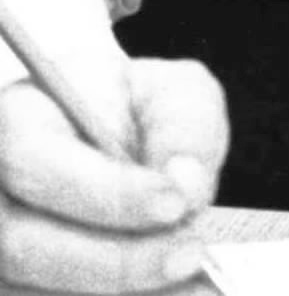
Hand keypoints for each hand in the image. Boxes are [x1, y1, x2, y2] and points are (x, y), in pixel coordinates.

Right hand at [0, 57, 227, 291]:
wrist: (94, 136)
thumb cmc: (129, 109)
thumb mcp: (164, 92)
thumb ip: (182, 124)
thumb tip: (187, 186)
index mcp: (14, 124)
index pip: (38, 163)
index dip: (107, 192)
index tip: (175, 202)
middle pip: (27, 246)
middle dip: (117, 259)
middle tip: (190, 253)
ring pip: (38, 291)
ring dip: (120, 290)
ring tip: (186, 273)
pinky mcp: (13, 287)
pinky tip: (167, 291)